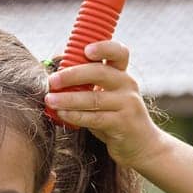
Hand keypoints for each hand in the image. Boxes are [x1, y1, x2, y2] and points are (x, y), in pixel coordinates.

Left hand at [43, 40, 165, 168]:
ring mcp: (127, 104)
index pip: (118, 52)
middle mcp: (127, 85)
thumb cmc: (115, 117)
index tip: (86, 50)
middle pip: (100, 72)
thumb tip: (55, 72)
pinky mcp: (123, 124)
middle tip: (52, 81)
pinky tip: (62, 114)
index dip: (103, 47)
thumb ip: (88, 84)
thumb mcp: (107, 96)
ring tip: (50, 100)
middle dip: (72, 75)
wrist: (142, 145)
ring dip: (68, 99)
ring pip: (94, 98)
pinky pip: (95, 118)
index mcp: (122, 74)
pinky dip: (76, 116)